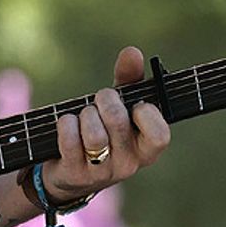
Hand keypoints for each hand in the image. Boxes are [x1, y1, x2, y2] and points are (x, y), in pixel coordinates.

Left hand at [42, 46, 169, 204]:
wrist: (69, 170)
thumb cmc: (103, 129)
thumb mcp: (120, 105)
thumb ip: (130, 79)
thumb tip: (133, 52)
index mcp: (146, 149)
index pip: (160, 136)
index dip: (147, 113)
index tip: (136, 104)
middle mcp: (128, 164)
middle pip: (118, 121)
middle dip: (105, 99)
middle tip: (101, 100)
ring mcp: (101, 172)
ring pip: (94, 134)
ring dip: (85, 114)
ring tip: (84, 116)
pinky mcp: (75, 173)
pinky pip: (69, 139)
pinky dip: (65, 124)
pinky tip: (67, 126)